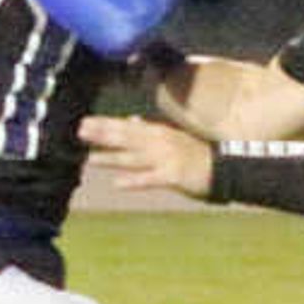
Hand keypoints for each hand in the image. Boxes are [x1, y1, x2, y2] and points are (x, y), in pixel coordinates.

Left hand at [77, 112, 216, 198]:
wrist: (223, 168)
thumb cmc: (195, 153)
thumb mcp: (172, 135)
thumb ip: (150, 128)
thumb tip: (131, 120)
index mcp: (158, 132)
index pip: (126, 127)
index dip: (104, 125)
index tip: (84, 122)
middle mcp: (159, 143)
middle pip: (126, 138)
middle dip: (102, 135)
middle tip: (79, 133)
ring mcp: (165, 159)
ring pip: (133, 158)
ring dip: (111, 158)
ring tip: (90, 159)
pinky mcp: (173, 176)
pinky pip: (150, 179)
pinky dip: (134, 181)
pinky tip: (118, 183)